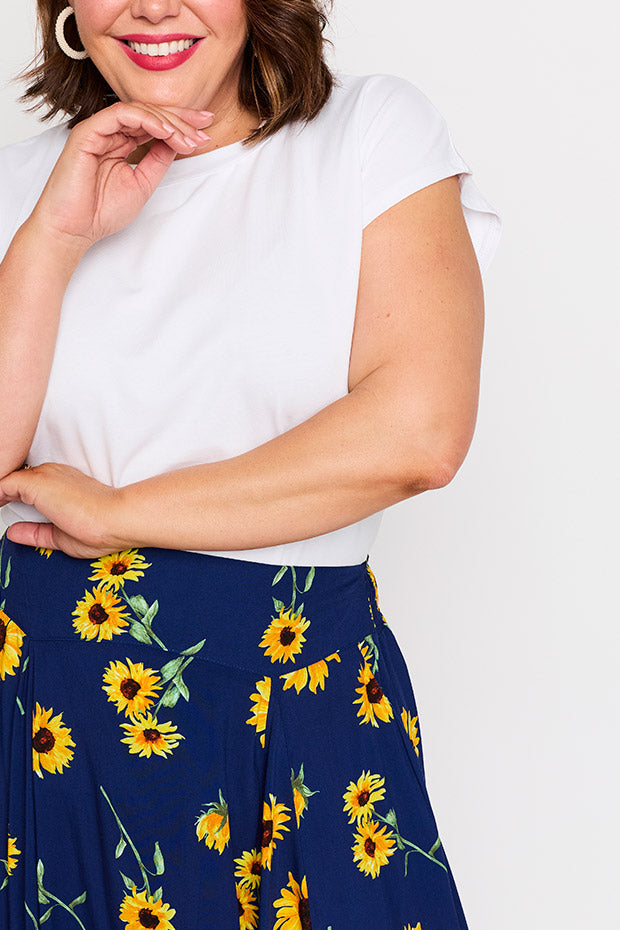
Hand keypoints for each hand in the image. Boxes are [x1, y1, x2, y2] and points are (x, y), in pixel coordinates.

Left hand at [0, 462, 126, 558]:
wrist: (119, 519)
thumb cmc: (103, 529)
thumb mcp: (60, 536)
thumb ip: (36, 532)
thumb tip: (14, 532)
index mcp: (62, 482)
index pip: (28, 485)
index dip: (12, 498)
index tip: (5, 510)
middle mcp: (52, 474)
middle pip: (15, 480)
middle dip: (2, 497)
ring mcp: (44, 476)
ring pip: (7, 479)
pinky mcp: (37, 482)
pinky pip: (1, 484)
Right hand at [29, 101, 213, 250]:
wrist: (73, 229)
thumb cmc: (100, 212)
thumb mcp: (142, 184)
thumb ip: (158, 161)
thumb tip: (179, 143)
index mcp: (122, 144)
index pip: (155, 126)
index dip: (181, 125)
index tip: (205, 132)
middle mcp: (111, 134)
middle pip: (150, 114)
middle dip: (180, 119)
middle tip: (204, 126)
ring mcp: (99, 131)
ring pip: (139, 111)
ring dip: (168, 122)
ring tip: (188, 137)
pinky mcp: (87, 132)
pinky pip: (121, 115)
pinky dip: (146, 120)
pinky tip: (165, 131)